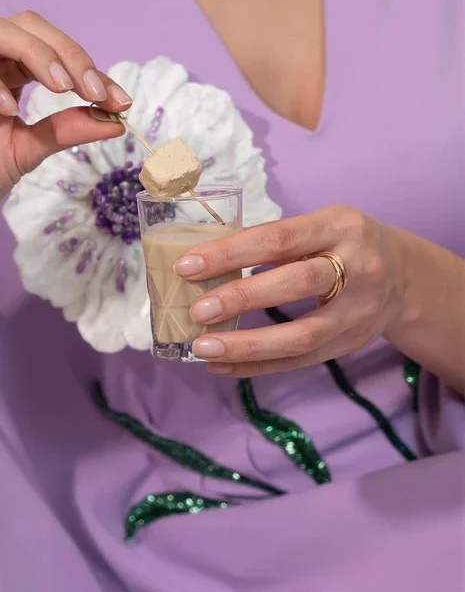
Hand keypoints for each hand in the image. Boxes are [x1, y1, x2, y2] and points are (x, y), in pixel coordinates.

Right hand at [0, 11, 130, 231]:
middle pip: (27, 26)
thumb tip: (116, 120)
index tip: (119, 100)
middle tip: (91, 89)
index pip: (54, 52)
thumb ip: (67, 130)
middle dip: (66, 52)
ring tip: (59, 87)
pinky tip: (9, 109)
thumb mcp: (30, 151)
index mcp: (12, 72)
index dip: (89, 70)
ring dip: (34, 53)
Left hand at [174, 206, 404, 375]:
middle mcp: (356, 266)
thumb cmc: (341, 243)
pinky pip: (301, 361)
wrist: (403, 276)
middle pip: (295, 284)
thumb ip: (275, 241)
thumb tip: (205, 265)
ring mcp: (358, 310)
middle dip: (241, 298)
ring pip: (302, 334)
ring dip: (247, 345)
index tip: (188, 267)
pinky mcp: (351, 343)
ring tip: (204, 348)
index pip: (279, 238)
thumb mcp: (319, 225)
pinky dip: (258, 366)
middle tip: (198, 310)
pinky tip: (223, 366)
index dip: (232, 253)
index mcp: (338, 226)